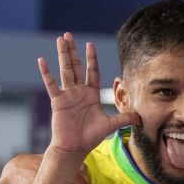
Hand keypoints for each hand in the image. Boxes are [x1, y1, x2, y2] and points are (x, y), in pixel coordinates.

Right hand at [38, 33, 139, 156]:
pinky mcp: (57, 101)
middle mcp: (79, 92)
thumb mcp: (110, 125)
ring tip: (60, 40)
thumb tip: (141, 118)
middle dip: (73, 51)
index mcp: (91, 94)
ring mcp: (67, 95)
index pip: (92, 72)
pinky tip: (42, 60)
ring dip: (62, 55)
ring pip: (65, 70)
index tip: (89, 44)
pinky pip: (51, 84)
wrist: (75, 148)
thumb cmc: (90, 137)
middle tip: (68, 34)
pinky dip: (46, 73)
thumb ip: (124, 118)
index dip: (91, 58)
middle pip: (76, 66)